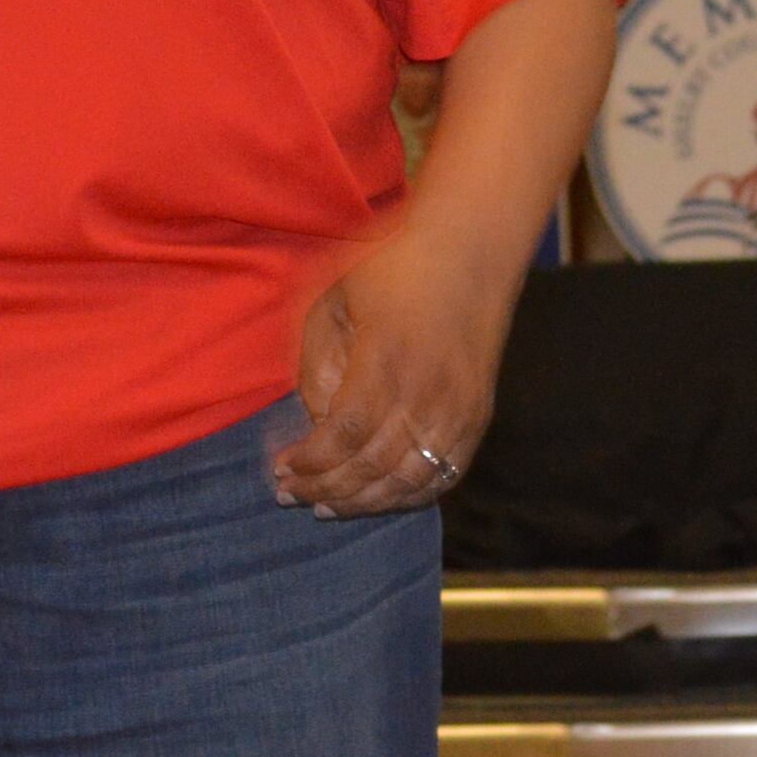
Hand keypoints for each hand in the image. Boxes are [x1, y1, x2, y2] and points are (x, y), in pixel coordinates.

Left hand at [269, 224, 520, 519]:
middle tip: (289, 494)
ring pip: (407, 483)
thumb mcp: (336, 300)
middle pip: (371, 467)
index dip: (308, 463)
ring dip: (361, 503)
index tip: (279, 468)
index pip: (341, 435)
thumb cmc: (394, 268)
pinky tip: (375, 497)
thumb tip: (317, 423)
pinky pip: (442, 477)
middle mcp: (426, 392)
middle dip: (323, 488)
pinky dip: (406, 497)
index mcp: (385, 359)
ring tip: (325, 505)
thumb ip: (316, 363)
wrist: (471, 250)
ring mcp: (457, 410)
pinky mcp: (477, 417)